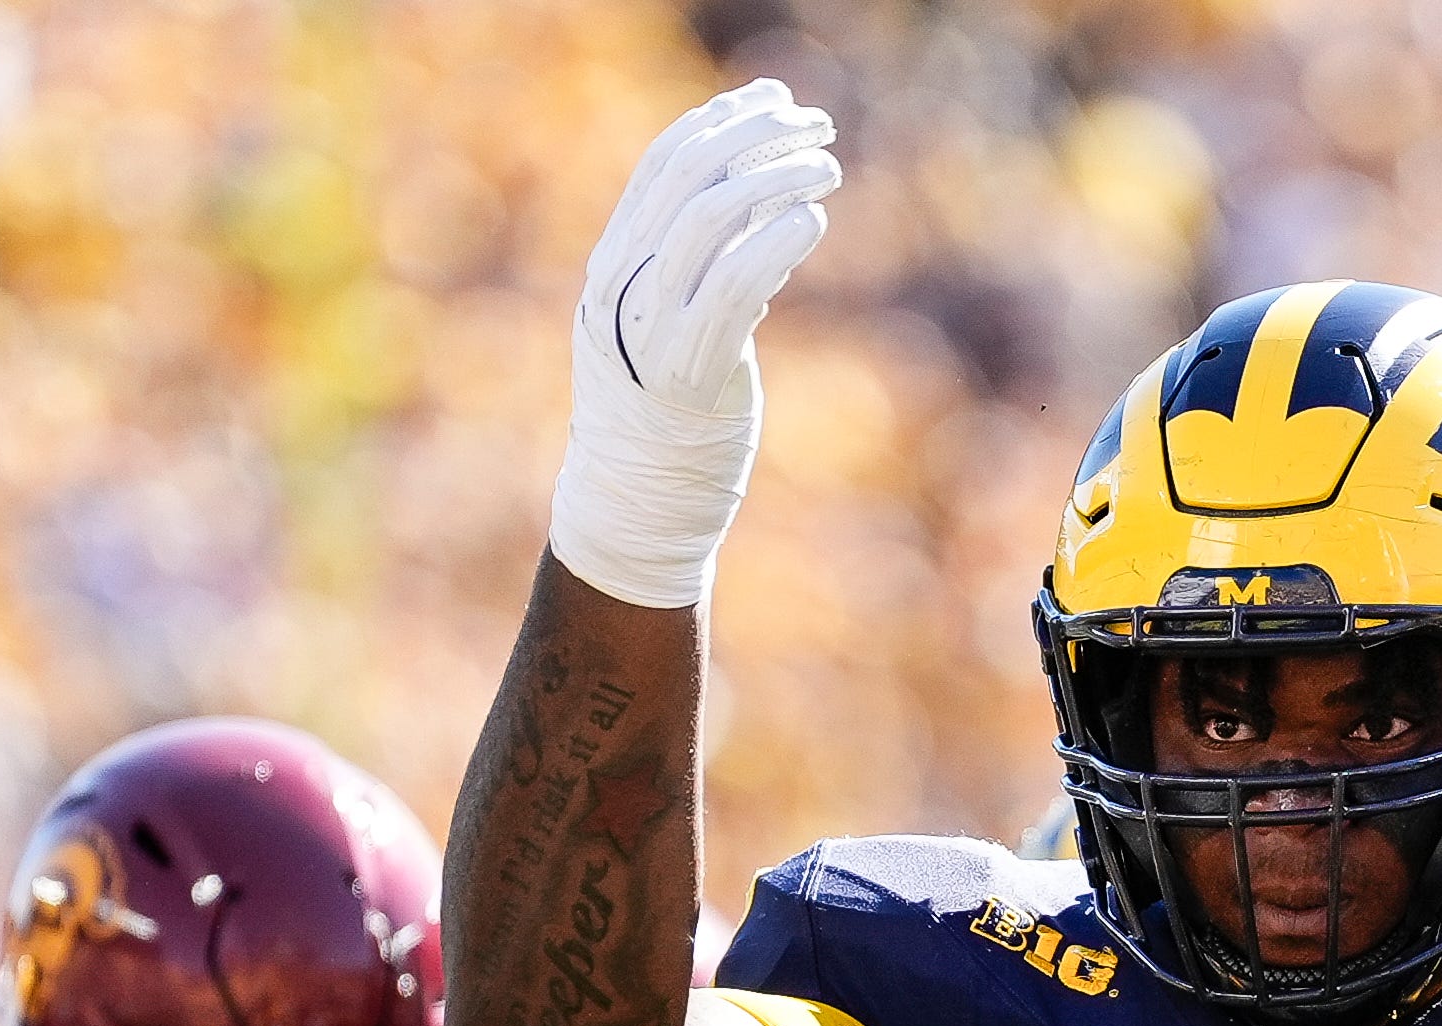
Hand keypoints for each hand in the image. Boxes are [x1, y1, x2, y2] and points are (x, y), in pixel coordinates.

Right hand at [549, 79, 840, 608]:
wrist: (637, 506)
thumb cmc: (665, 416)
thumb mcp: (671, 324)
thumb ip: (703, 266)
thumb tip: (765, 202)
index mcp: (613, 265)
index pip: (663, 163)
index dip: (724, 120)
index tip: (777, 101)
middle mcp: (623, 285)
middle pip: (689, 175)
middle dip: (758, 135)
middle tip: (818, 127)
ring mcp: (650, 324)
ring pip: (710, 215)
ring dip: (777, 179)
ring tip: (828, 170)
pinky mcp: (689, 366)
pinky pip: (735, 283)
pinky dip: (776, 241)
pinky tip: (812, 222)